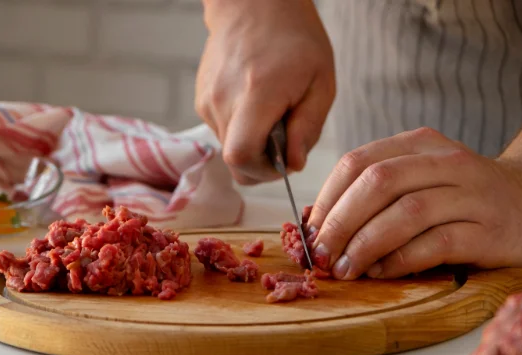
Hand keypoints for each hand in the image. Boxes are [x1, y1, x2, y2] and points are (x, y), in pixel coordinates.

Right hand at [196, 0, 334, 183]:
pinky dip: (241, 128)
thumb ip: (308, 127)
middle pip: (235, 160)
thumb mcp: (321, 82)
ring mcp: (207, 101)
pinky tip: (255, 104)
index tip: (284, 161)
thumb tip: (293, 165)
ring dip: (252, 143)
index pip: (241, 156)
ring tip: (271, 113)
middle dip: (261, 163)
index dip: (263, 171)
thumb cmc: (294, 39)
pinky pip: (222, 131)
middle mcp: (224, 100)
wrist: (253, 5)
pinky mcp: (201, 100)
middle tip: (283, 141)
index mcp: (257, 93)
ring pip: (228, 148)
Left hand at [305, 127, 521, 279]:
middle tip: (320, 255)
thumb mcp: (418, 179)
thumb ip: (374, 194)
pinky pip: (436, 244)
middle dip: (340, 222)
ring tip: (344, 269)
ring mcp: (471, 194)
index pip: (358, 162)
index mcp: (418, 144)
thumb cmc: (459, 197)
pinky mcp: (489, 230)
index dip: (326, 198)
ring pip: (406, 212)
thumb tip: (318, 226)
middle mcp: (446, 162)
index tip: (308, 231)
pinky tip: (381, 273)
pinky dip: (401, 260)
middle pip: (378, 183)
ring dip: (365, 245)